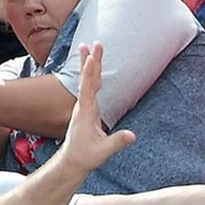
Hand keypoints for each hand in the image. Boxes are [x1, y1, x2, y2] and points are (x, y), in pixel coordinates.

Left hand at [56, 42, 135, 174]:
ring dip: (90, 64)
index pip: (88, 88)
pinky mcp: (86, 110)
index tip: (92, 57)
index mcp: (86, 113)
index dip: (90, 72)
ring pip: (87, 81)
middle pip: (88, 79)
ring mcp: (84, 107)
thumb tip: (132, 135)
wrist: (72, 161)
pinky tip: (92, 68)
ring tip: (89, 48)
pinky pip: (89, 87)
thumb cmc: (85, 156)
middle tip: (95, 43)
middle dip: (92, 60)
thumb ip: (117, 142)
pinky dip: (91, 75)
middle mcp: (83, 106)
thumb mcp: (103, 151)